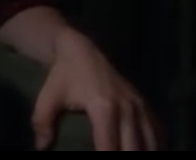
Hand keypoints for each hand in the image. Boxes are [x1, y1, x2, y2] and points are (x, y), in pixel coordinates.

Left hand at [32, 29, 160, 150]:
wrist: (81, 50)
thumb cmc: (63, 75)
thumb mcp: (48, 97)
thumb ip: (42, 122)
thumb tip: (41, 147)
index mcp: (103, 107)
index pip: (109, 147)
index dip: (106, 159)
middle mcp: (127, 108)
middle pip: (134, 149)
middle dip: (124, 159)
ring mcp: (139, 105)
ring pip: (151, 142)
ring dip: (142, 152)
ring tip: (129, 159)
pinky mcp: (144, 103)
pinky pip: (157, 131)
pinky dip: (153, 144)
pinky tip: (144, 150)